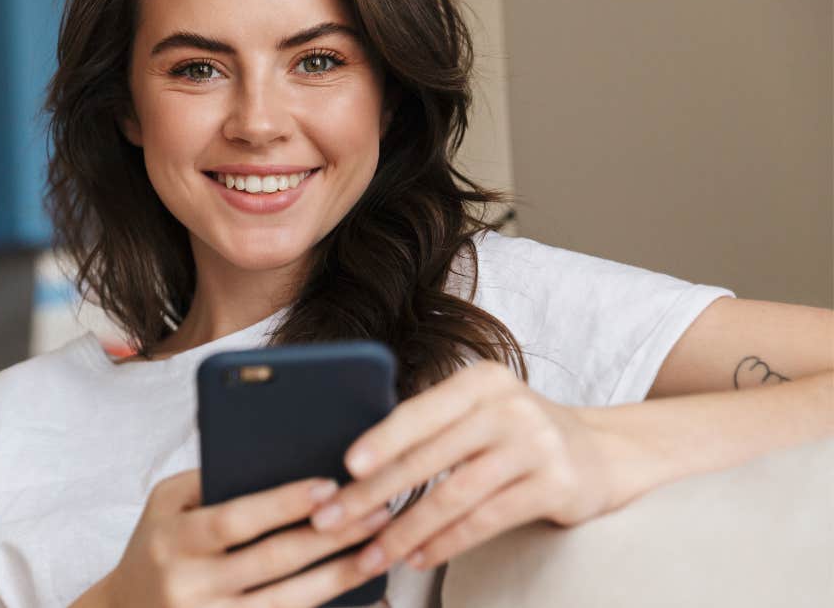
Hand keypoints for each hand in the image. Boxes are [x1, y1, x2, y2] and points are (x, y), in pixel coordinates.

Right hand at [96, 468, 392, 607]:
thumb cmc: (156, 544)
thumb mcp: (164, 503)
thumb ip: (208, 479)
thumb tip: (272, 458)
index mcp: (174, 540)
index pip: (235, 520)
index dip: (283, 504)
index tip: (328, 486)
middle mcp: (190, 584)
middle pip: (272, 560)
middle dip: (330, 536)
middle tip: (376, 511)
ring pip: (287, 601)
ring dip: (339, 575)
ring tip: (378, 550)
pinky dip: (323, 607)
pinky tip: (358, 590)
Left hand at [308, 361, 617, 574]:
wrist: (604, 453)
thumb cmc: (519, 434)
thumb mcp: (480, 411)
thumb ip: (432, 424)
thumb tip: (355, 462)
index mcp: (481, 380)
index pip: (419, 412)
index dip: (382, 440)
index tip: (346, 467)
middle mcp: (509, 407)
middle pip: (429, 456)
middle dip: (374, 494)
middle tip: (334, 520)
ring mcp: (536, 446)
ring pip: (454, 495)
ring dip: (405, 530)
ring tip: (372, 554)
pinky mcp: (556, 485)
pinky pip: (486, 520)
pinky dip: (446, 543)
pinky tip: (418, 557)